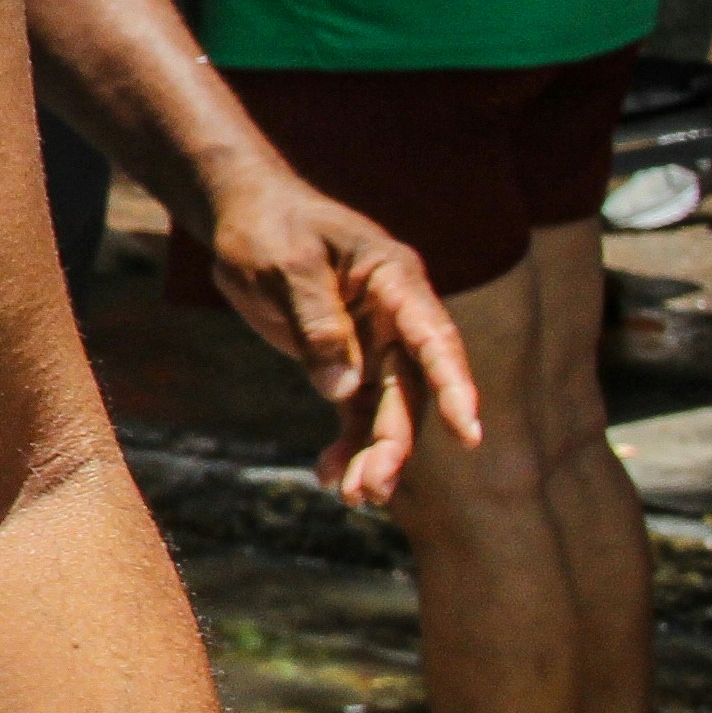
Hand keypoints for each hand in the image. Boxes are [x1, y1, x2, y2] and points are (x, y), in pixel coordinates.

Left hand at [194, 161, 482, 507]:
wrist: (240, 215)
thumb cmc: (267, 226)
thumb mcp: (285, 263)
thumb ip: (318, 322)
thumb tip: (343, 390)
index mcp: (395, 280)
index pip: (434, 339)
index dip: (455, 387)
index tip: (470, 433)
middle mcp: (394, 315)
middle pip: (409, 388)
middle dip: (395, 442)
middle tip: (371, 489)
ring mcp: (372, 340)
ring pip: (385, 409)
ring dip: (373, 454)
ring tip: (352, 497)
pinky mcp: (345, 360)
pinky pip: (354, 411)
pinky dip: (345, 444)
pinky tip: (328, 476)